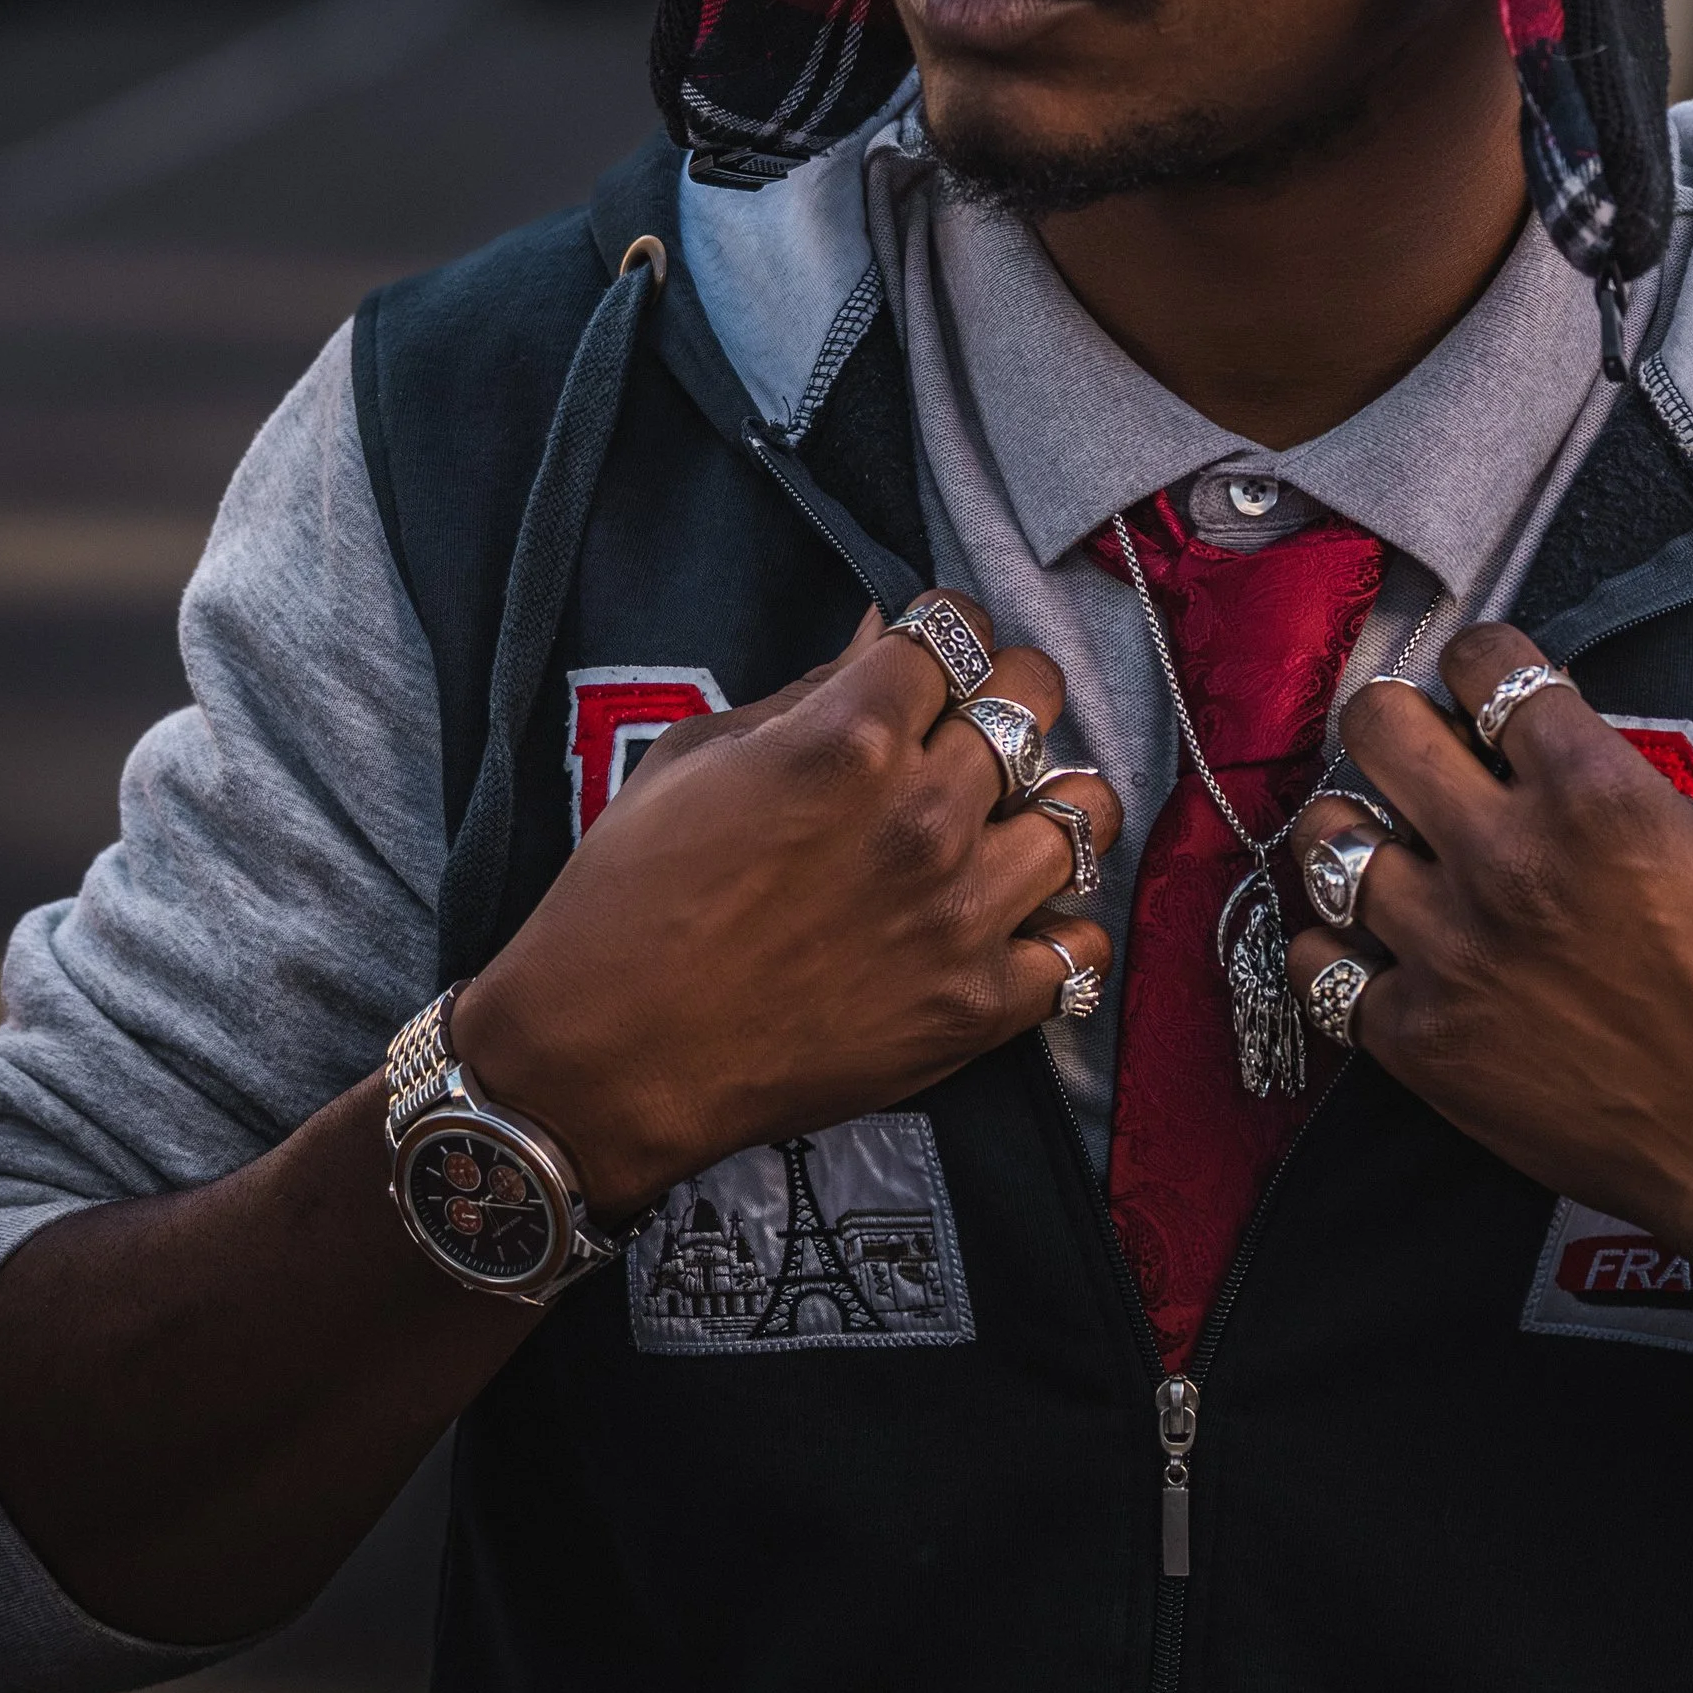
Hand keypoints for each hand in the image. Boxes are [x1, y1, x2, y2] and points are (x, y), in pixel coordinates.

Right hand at [454, 596, 1119, 1220]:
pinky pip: (1082, 950)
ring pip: (1085, 813)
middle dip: (1010, 694)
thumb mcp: (698, 757)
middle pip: (1036, 699)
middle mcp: (923, 816)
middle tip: (975, 724)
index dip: (948, 633)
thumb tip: (883, 636)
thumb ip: (810, 692)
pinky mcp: (978, 1008)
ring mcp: (961, 914)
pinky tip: (1018, 922)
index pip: (958, 631)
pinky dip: (1060, 931)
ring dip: (1049, 804)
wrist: (607, 1061)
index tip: (936, 655)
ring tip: (1008, 822)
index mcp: (849, 738)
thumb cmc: (630, 900)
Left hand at [1285, 621, 1692, 1317]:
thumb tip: (1549, 759)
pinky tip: (1378, 950)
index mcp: (1594, 794)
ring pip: (1327, 840)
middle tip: (1417, 752)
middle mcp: (1506, 858)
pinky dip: (1340, 951)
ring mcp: (1451, 950)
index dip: (1480, 664)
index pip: (1483, 661)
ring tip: (1389, 852)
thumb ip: (1619, 786)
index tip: (1481, 686)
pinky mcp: (1421, 1041)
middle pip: (1377, 726)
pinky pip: (1318, 966)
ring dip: (1359, 836)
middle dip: (1395, 723)